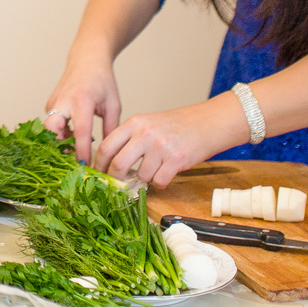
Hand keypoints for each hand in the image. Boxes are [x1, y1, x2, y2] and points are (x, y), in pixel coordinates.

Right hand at [44, 51, 122, 163]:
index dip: (82, 151)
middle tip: (73, 157)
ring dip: (59, 140)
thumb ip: (111, 129)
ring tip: (74, 147)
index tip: (86, 166)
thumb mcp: (113, 105)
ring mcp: (53, 101)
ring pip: (48, 128)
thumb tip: (109, 152)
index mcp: (82, 101)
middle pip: (51, 130)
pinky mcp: (49, 103)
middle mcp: (63, 101)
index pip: (80, 132)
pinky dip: (58, 132)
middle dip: (59, 146)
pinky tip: (72, 135)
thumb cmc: (102, 81)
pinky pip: (50, 122)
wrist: (87, 60)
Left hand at [92, 98, 243, 188]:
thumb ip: (131, 139)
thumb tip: (110, 163)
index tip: (98, 174)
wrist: (209, 122)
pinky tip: (168, 172)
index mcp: (135, 123)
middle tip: (118, 184)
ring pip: (140, 176)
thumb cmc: (178, 125)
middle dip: (116, 179)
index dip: (99, 164)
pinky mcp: (176, 160)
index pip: (106, 147)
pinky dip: (161, 182)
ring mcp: (160, 147)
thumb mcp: (149, 123)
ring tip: (157, 168)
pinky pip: (159, 182)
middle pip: (118, 164)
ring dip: (146, 179)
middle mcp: (145, 134)